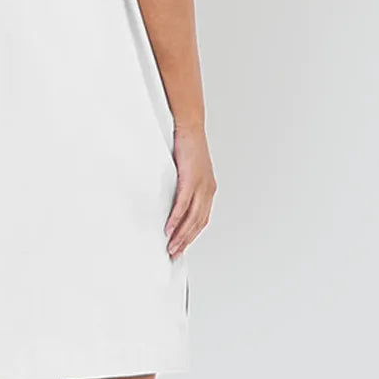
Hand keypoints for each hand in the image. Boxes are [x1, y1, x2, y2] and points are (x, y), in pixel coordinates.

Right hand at [164, 124, 216, 257]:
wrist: (190, 126)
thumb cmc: (188, 146)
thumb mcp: (189, 170)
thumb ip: (186, 186)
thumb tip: (175, 200)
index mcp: (208, 189)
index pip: (202, 219)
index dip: (192, 235)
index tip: (182, 246)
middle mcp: (208, 190)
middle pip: (198, 223)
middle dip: (186, 240)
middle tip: (174, 253)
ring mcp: (201, 185)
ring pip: (192, 218)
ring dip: (181, 235)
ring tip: (171, 246)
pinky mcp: (191, 179)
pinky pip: (183, 204)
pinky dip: (176, 219)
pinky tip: (169, 228)